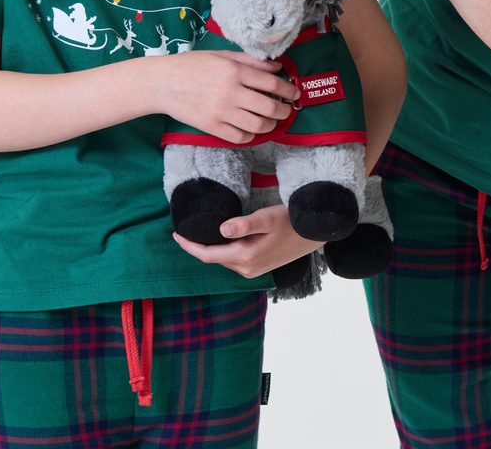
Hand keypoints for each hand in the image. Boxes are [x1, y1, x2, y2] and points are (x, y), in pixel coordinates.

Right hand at [157, 50, 298, 143]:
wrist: (163, 83)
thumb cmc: (193, 65)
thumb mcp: (222, 56)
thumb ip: (251, 61)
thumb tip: (278, 67)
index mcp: (234, 71)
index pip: (271, 83)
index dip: (288, 90)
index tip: (295, 93)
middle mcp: (231, 92)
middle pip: (269, 107)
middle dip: (284, 110)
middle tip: (286, 110)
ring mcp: (221, 112)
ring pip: (258, 125)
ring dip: (270, 125)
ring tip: (271, 121)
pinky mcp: (212, 127)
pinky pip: (240, 137)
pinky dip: (251, 135)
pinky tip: (251, 128)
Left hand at [172, 204, 322, 278]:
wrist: (314, 233)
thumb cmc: (291, 222)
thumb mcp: (267, 218)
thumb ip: (244, 224)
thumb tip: (221, 229)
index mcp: (245, 257)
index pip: (207, 255)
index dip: (189, 246)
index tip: (176, 234)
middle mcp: (246, 269)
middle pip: (214, 258)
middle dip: (198, 245)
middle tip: (186, 229)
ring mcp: (253, 271)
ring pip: (224, 259)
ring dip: (211, 248)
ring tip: (200, 232)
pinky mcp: (258, 267)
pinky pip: (233, 260)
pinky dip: (223, 250)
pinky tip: (221, 238)